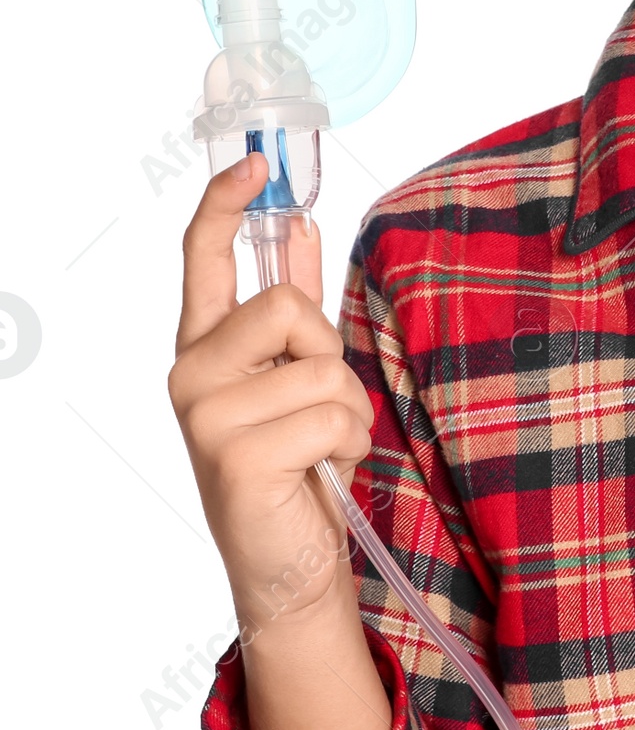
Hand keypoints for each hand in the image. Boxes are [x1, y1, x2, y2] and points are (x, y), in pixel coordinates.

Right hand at [169, 153, 374, 630]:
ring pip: (321, 364)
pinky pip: (330, 413)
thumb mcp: (296, 379)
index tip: (256, 163)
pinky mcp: (236, 457)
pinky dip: (348, 442)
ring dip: (349, 409)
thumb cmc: (297, 468)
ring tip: (326, 446)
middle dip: (328, 351)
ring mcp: (205, 417)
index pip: (203, 258)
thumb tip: (301, 229)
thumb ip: (294, 311)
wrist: (294, 566)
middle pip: (286, 304)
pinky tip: (325, 471)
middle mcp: (191, 376)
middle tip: (321, 404)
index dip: (225, 204)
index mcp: (204, 349)